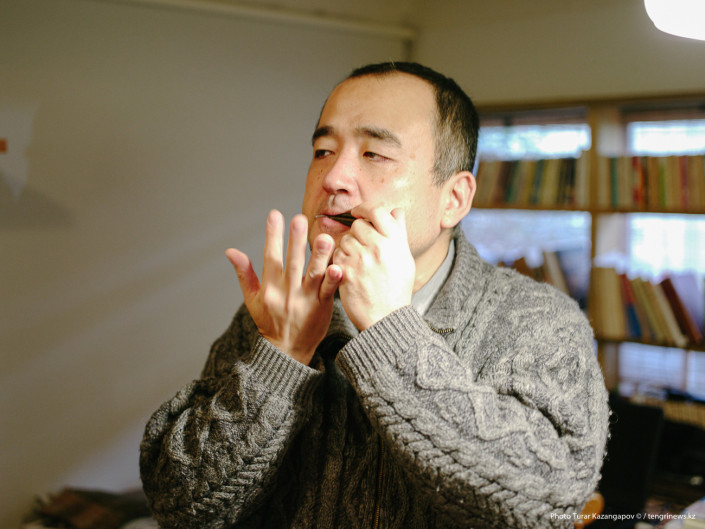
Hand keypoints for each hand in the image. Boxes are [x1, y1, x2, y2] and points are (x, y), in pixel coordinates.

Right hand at [226, 210, 341, 364]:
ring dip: (319, 256)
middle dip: (295, 240)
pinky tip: (338, 267)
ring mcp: (306, 300)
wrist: (288, 351)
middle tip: (299, 218)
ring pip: (313, 275)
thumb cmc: (269, 321)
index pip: (270, 257)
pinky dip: (333, 280)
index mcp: (269, 288)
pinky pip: (329, 292)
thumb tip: (230, 251)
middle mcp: (287, 292)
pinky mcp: (323, 307)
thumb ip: (244, 273)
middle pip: (292, 263)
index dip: (272, 235)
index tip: (275, 214)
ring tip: (324, 237)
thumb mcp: (251, 299)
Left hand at [333, 207, 414, 329]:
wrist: (386, 318)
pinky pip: (337, 255)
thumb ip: (399, 233)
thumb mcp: (405, 259)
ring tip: (357, 263)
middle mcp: (379, 247)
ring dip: (348, 248)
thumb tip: (396, 211)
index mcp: (395, 242)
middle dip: (357, 234)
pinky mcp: (346, 271)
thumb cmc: (396, 289)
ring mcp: (361, 260)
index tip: (358, 212)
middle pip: (358, 225)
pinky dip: (340, 262)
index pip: (377, 211)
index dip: (364, 208)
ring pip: (345, 240)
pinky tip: (349, 272)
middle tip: (361, 248)